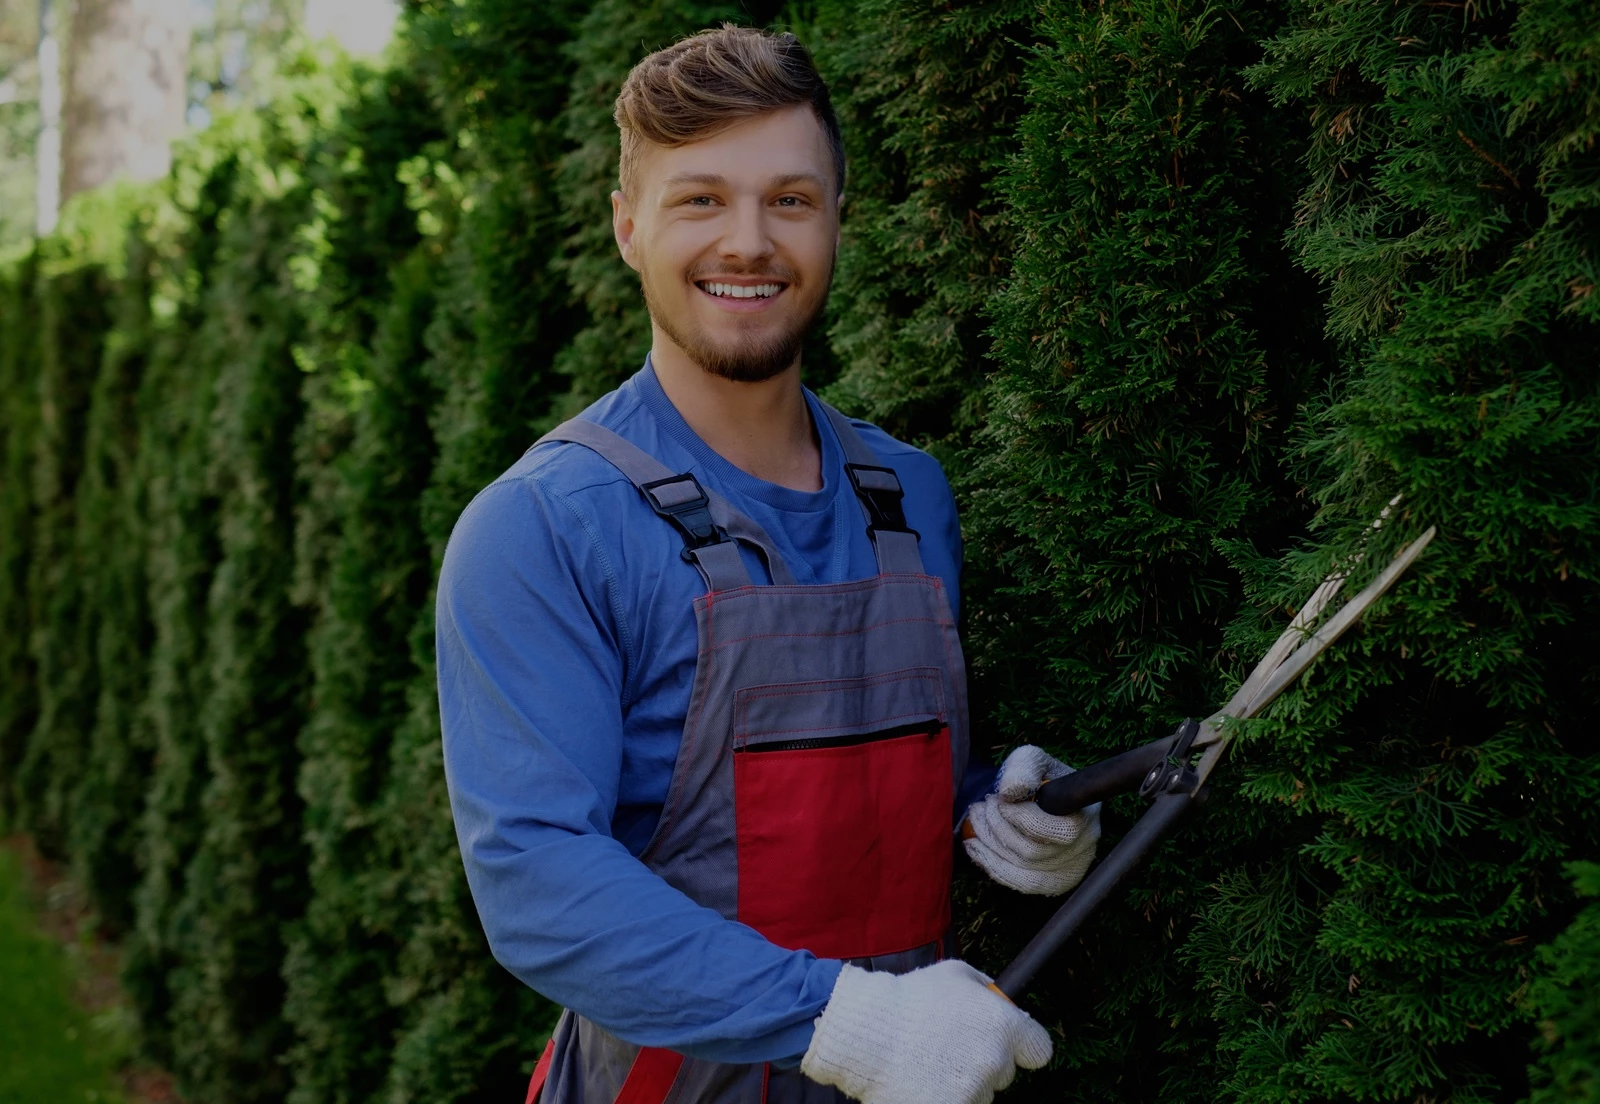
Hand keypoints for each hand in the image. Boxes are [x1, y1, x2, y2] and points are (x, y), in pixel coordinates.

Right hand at [801, 960, 1051, 1103]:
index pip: (1039, 1050)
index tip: (1009, 1045)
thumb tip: (1003, 1003)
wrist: (867, 1032)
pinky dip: (941, 1097)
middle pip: (1003, 1073)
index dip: (1023, 1046)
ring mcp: (972, 1092)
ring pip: (978, 1094)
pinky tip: (920, 1080)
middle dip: (982, 1062)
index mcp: (1003, 1026)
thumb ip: (986, 989)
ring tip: (927, 1062)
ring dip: (961, 1083)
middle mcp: (994, 1062)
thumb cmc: (909, 998)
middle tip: (949, 1048)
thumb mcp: (954, 973)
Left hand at [964, 745, 1100, 894]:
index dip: (1022, 818)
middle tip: (981, 806)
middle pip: (1033, 851)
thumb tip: (1011, 792)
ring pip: (1024, 868)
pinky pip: (1021, 883)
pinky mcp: (1055, 882)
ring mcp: (1071, 868)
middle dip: (997, 827)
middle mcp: (1084, 847)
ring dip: (990, 845)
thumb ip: (1024, 768)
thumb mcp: (1033, 761)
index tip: (999, 799)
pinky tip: (975, 847)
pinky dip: (993, 865)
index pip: (1057, 830)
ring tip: (975, 821)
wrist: (1044, 798)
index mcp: (1085, 815)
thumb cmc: (1039, 777)